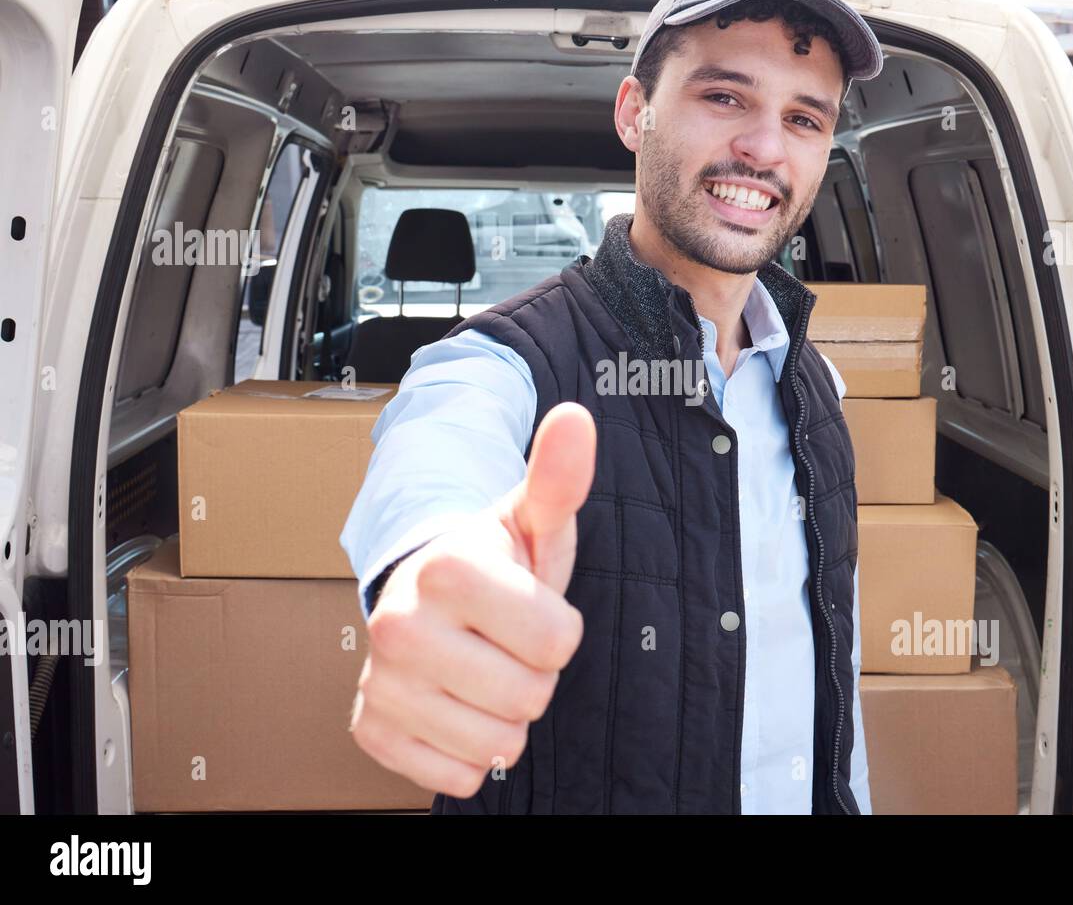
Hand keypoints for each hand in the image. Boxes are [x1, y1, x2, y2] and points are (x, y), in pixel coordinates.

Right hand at [350, 401, 596, 798]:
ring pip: (497, 745)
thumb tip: (576, 419)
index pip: (560, 645)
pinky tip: (454, 702)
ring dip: (503, 714)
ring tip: (480, 667)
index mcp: (448, 569)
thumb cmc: (492, 559)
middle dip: (533, 674)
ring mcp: (381, 682)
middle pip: (531, 698)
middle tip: (504, 639)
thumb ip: (559, 477)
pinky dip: (467, 751)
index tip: (528, 604)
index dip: (559, 629)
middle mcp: (400, 626)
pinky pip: (457, 778)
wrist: (425, 593)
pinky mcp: (373, 730)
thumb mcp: (531, 517)